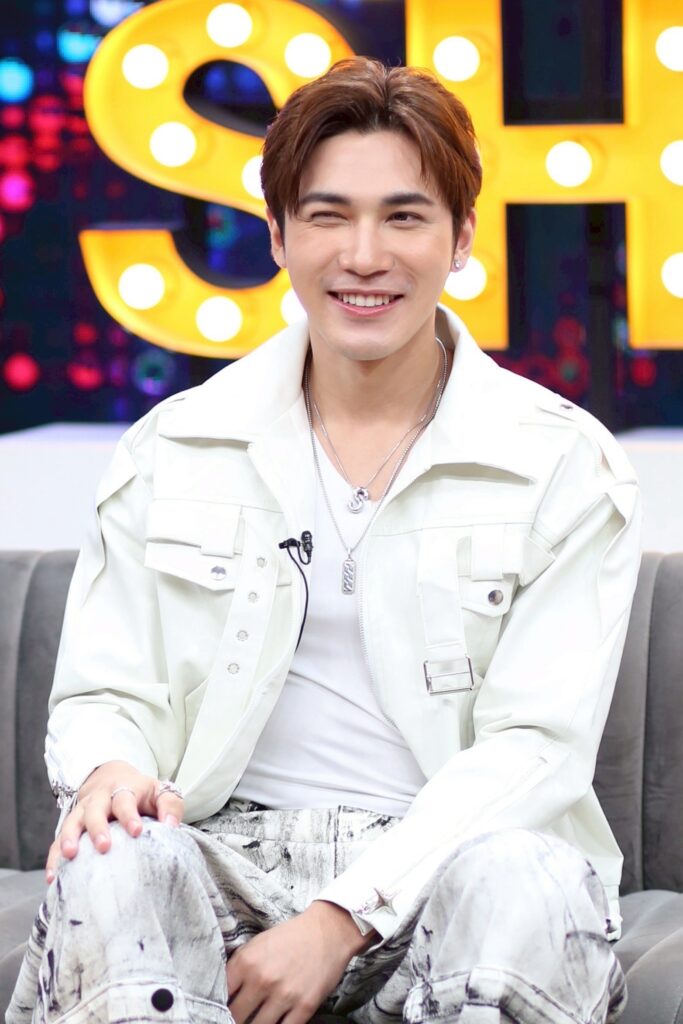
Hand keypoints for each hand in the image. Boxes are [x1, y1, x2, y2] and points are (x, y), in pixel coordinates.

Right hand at [45, 760, 182, 882]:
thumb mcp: (160, 791)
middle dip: (98, 827)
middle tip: (103, 846)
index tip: (136, 831)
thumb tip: (171, 827)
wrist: (113, 778)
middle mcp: (99, 798)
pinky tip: (53, 877)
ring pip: (72, 822)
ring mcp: (82, 811)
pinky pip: (57, 840)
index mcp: (123, 789)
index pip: (125, 800)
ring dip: (70, 838)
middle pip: (95, 810)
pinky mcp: (71, 825)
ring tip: (70, 856)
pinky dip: (54, 857)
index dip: (129, 815)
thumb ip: (171, 805)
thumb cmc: (142, 793)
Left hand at [227, 901, 376, 1023]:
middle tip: (238, 1017)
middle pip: (236, 1017)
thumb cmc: (291, 936)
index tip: (219, 1010)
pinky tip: (275, 1022)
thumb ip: (239, 967)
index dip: (216, 1006)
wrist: (328, 931)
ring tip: (256, 1019)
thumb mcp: (258, 943)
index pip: (220, 996)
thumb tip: (223, 992)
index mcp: (247, 961)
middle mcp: (262, 980)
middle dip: (235, 1019)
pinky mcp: (304, 1007)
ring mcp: (284, 996)